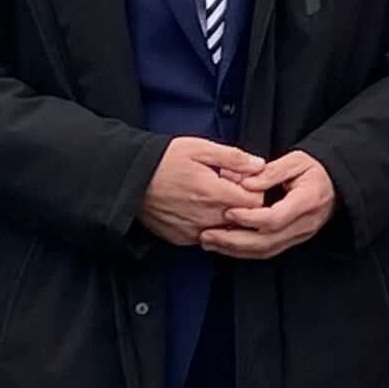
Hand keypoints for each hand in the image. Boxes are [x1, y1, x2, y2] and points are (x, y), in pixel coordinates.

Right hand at [137, 135, 265, 249]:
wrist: (129, 179)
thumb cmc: (162, 160)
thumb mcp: (199, 148)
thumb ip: (233, 158)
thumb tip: (259, 165)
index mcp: (214, 193)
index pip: (256, 202)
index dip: (252, 188)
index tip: (239, 179)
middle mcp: (206, 217)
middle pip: (243, 218)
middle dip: (240, 202)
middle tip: (223, 186)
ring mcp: (193, 231)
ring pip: (225, 230)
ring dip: (224, 215)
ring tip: (208, 196)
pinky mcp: (181, 239)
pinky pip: (206, 236)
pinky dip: (207, 224)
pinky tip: (195, 207)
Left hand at [204, 149, 337, 261]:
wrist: (334, 186)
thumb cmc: (314, 170)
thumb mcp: (296, 161)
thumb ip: (270, 172)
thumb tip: (244, 183)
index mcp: (307, 201)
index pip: (275, 218)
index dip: (249, 218)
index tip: (228, 212)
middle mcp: (304, 225)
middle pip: (266, 241)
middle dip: (233, 240)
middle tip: (207, 234)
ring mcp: (299, 236)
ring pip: (264, 251)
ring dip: (234, 249)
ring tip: (209, 242)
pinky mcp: (292, 241)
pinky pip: (266, 252)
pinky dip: (243, 251)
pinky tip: (224, 246)